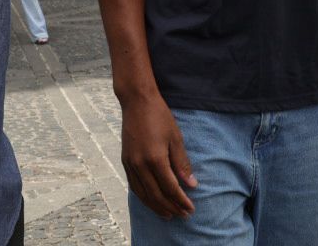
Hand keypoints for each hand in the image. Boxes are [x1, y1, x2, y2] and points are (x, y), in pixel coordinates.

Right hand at [120, 94, 197, 218]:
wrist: (137, 102)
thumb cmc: (160, 116)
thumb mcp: (176, 138)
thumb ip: (182, 163)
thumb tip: (191, 184)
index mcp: (155, 159)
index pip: (170, 188)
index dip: (181, 200)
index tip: (191, 208)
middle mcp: (140, 165)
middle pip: (156, 195)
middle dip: (170, 207)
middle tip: (183, 215)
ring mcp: (130, 164)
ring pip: (143, 194)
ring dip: (156, 206)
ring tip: (168, 214)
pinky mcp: (125, 161)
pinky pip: (134, 186)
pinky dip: (144, 197)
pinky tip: (151, 201)